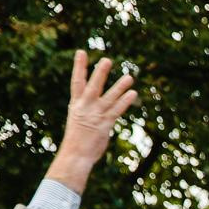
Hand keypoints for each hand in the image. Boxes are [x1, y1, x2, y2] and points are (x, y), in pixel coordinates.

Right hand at [48, 51, 138, 193]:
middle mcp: (85, 107)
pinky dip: (125, 101)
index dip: (79, 67)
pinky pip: (117, 110)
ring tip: (130, 77)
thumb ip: (87, 112)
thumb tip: (96, 110)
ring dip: (119, 87)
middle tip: (107, 59)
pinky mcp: (105, 124)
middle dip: (100, 73)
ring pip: (109, 97)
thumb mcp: (78, 122)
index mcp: (76, 105)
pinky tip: (133, 94)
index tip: (81, 52)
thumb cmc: (76, 142)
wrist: (75, 156)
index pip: (76, 82)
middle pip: (93, 86)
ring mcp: (95, 115)